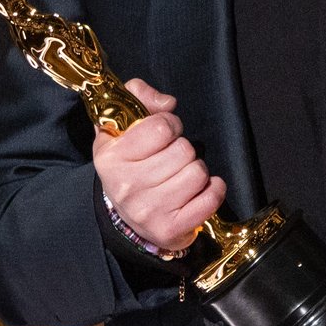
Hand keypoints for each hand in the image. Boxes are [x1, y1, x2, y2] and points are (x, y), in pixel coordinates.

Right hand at [93, 78, 225, 254]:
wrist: (126, 219)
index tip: (165, 134)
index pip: (161, 127)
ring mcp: (148, 210)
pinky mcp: (169, 229)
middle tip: (172, 160)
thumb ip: (140, 97)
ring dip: (196, 171)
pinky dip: (213, 191)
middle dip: (184, 150)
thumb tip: (167, 103)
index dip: (170, 125)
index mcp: (111, 158)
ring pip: (198, 173)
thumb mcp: (121, 127)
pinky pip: (209, 199)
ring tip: (180, 176)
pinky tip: (200, 190)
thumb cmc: (129, 166)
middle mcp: (126, 186)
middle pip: (184, 150)